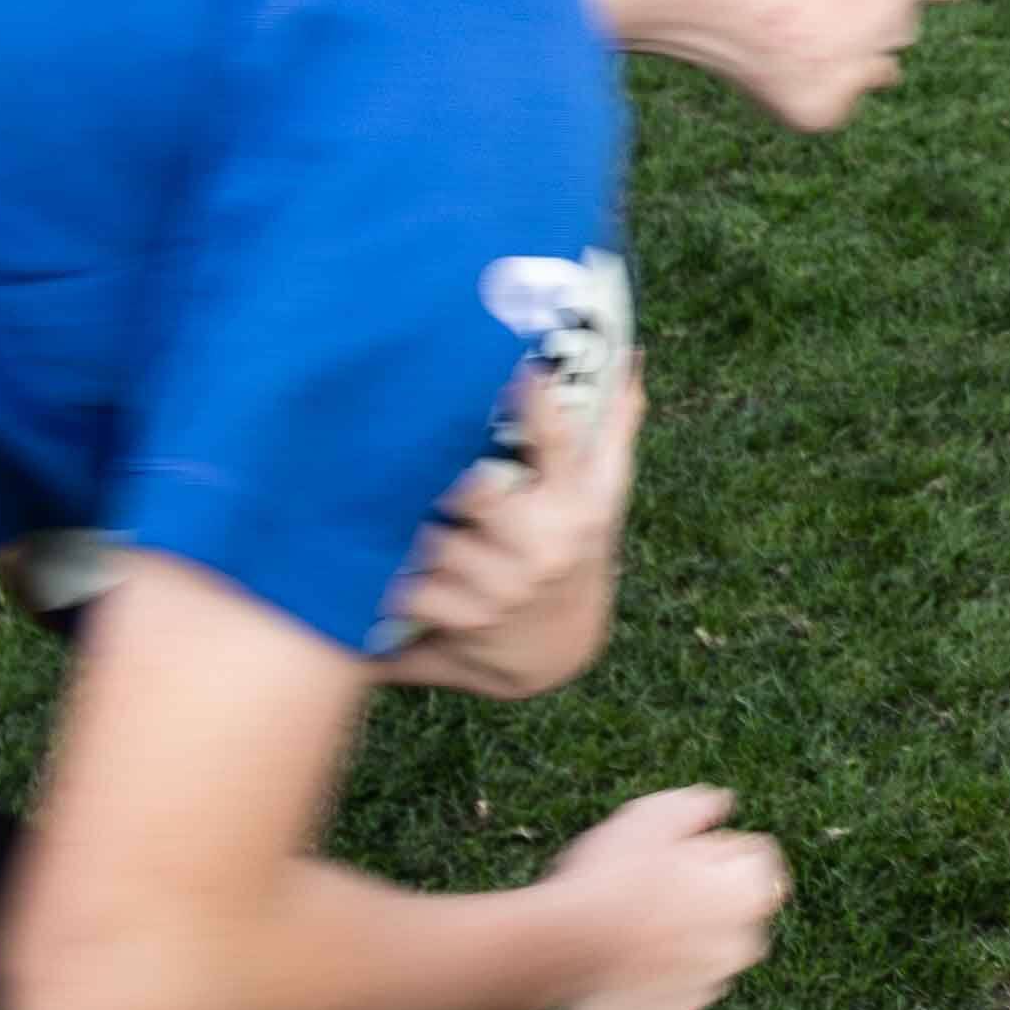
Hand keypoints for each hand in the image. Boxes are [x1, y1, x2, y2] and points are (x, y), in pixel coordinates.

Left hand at [378, 352, 639, 695]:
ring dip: (410, 520)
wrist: (555, 656)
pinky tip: (379, 558)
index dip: (538, 405)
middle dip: (448, 478)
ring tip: (388, 501)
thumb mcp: (603, 500)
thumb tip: (631, 354)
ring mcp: (502, 588)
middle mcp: (543, 546)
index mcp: (579, 506)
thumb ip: (612, 430)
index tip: (518, 369)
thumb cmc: (574, 555)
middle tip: (420, 453)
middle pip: (475, 490)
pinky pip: (410, 583)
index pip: (561, 444)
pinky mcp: (462, 621)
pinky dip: (394, 572)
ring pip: (433, 535)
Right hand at [511, 783, 784, 1009]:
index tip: (677, 849)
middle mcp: (743, 947)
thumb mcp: (654, 816)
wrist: (564, 946)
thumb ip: (697, 806)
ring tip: (629, 920)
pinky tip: (621, 956)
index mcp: (750, 895)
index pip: (754, 856)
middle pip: (730, 908)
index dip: (713, 845)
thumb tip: (719, 803)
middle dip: (703, 896)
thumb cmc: (611, 876)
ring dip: (679, 937)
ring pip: (700, 951)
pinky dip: (651, 974)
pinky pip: (668, 987)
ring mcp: (707, 987)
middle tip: (649, 884)